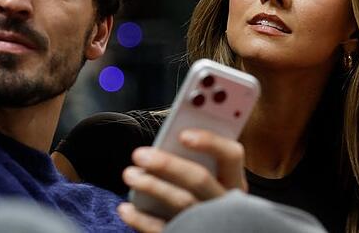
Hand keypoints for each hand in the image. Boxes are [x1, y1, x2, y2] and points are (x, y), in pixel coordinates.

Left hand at [117, 129, 245, 231]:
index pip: (231, 155)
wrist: (200, 229)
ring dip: (152, 186)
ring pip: (182, 203)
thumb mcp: (202, 176)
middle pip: (200, 179)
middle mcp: (224, 202)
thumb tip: (163, 145)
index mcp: (232, 180)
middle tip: (139, 154)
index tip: (182, 135)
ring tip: (129, 174)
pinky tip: (126, 209)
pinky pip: (164, 229)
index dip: (210, 142)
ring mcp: (209, 223)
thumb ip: (190, 159)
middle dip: (168, 164)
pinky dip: (142, 220)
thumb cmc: (194, 192)